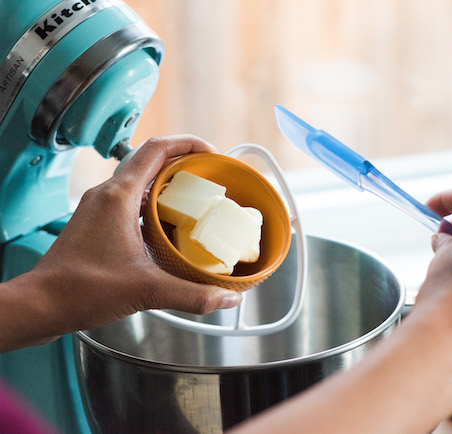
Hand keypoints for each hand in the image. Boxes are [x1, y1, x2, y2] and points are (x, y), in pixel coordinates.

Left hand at [1, 135, 241, 350]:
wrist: (41, 305)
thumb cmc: (79, 290)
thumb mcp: (146, 290)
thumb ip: (192, 294)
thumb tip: (226, 297)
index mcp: (119, 196)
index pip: (157, 149)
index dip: (188, 144)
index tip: (211, 155)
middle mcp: (107, 195)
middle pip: (151, 162)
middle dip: (183, 166)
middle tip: (208, 179)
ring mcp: (100, 208)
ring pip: (140, 182)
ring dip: (168, 187)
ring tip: (194, 202)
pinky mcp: (97, 223)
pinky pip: (131, 202)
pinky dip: (153, 206)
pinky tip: (168, 228)